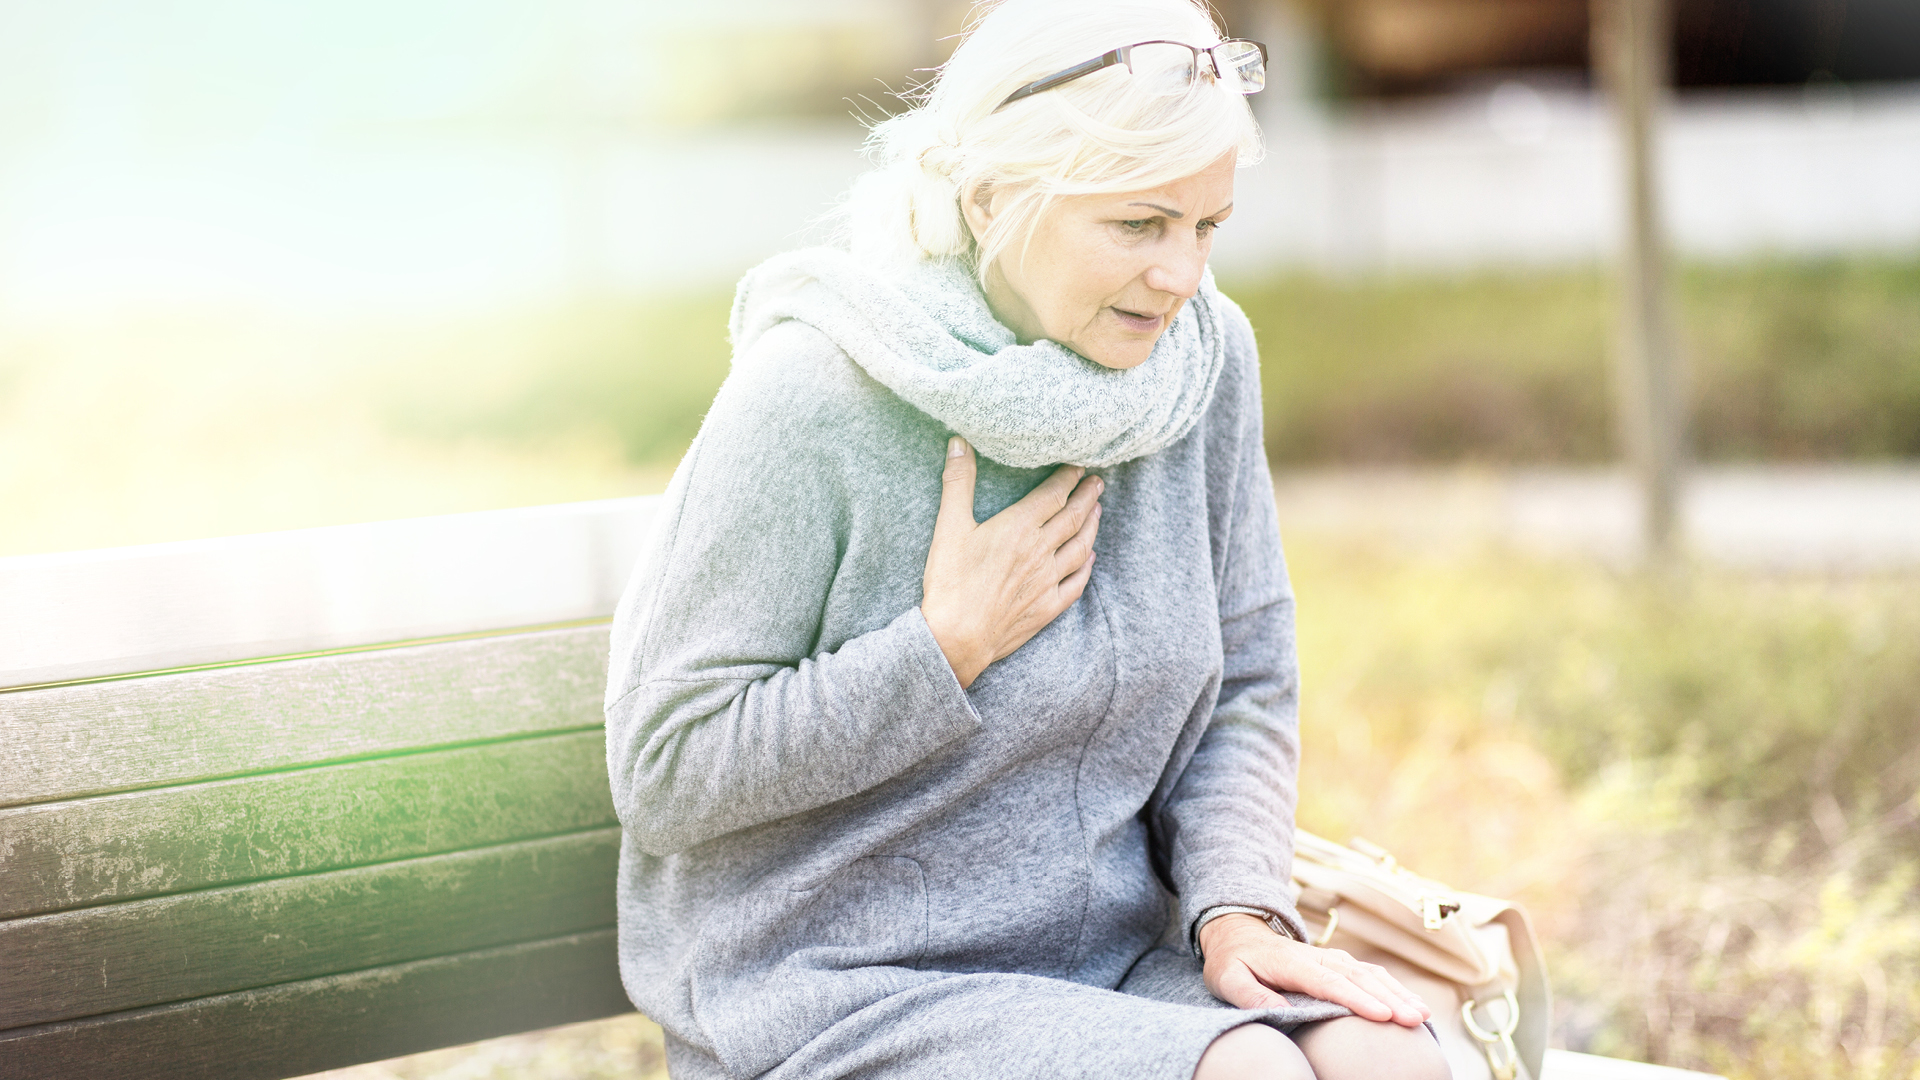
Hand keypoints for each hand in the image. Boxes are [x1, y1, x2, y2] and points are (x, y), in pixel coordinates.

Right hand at [920, 436, 1102, 688]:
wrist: (957, 637)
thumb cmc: (950, 581)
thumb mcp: (949, 526)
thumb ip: (958, 482)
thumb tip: (960, 442)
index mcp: (1019, 527)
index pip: (1053, 494)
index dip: (1068, 478)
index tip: (1079, 466)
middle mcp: (1040, 551)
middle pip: (1073, 517)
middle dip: (1088, 496)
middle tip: (1098, 482)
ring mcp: (1048, 580)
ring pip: (1080, 546)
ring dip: (1091, 526)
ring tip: (1098, 511)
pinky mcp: (1048, 607)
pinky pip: (1076, 583)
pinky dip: (1086, 567)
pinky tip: (1089, 559)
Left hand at [1199, 914, 1431, 1026]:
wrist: (1236, 933)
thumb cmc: (1232, 962)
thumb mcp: (1227, 979)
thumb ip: (1251, 995)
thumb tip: (1280, 1013)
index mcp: (1292, 963)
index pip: (1330, 982)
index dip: (1357, 999)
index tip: (1383, 1015)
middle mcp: (1317, 957)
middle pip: (1359, 977)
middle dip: (1390, 998)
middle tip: (1415, 1019)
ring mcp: (1329, 958)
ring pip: (1369, 973)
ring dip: (1397, 992)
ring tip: (1422, 1014)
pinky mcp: (1336, 963)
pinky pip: (1369, 973)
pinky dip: (1392, 986)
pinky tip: (1410, 1002)